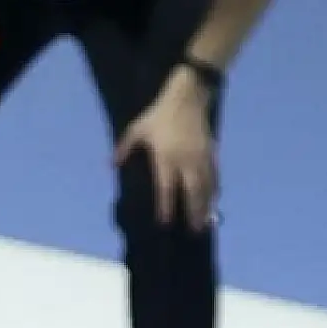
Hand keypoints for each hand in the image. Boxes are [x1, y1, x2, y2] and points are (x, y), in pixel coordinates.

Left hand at [113, 65, 216, 230]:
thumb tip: (111, 165)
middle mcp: (185, 161)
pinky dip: (215, 189)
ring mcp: (200, 157)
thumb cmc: (160, 114)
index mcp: (166, 158)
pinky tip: (215, 199)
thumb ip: (125, 148)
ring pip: (206, 187)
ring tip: (206, 222)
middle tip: (194, 230)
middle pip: (192, 192)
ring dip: (206, 205)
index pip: (166, 188)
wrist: (188, 96)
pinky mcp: (211, 152)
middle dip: (193, 212)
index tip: (165, 223)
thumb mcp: (138, 129)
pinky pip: (214, 175)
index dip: (166, 207)